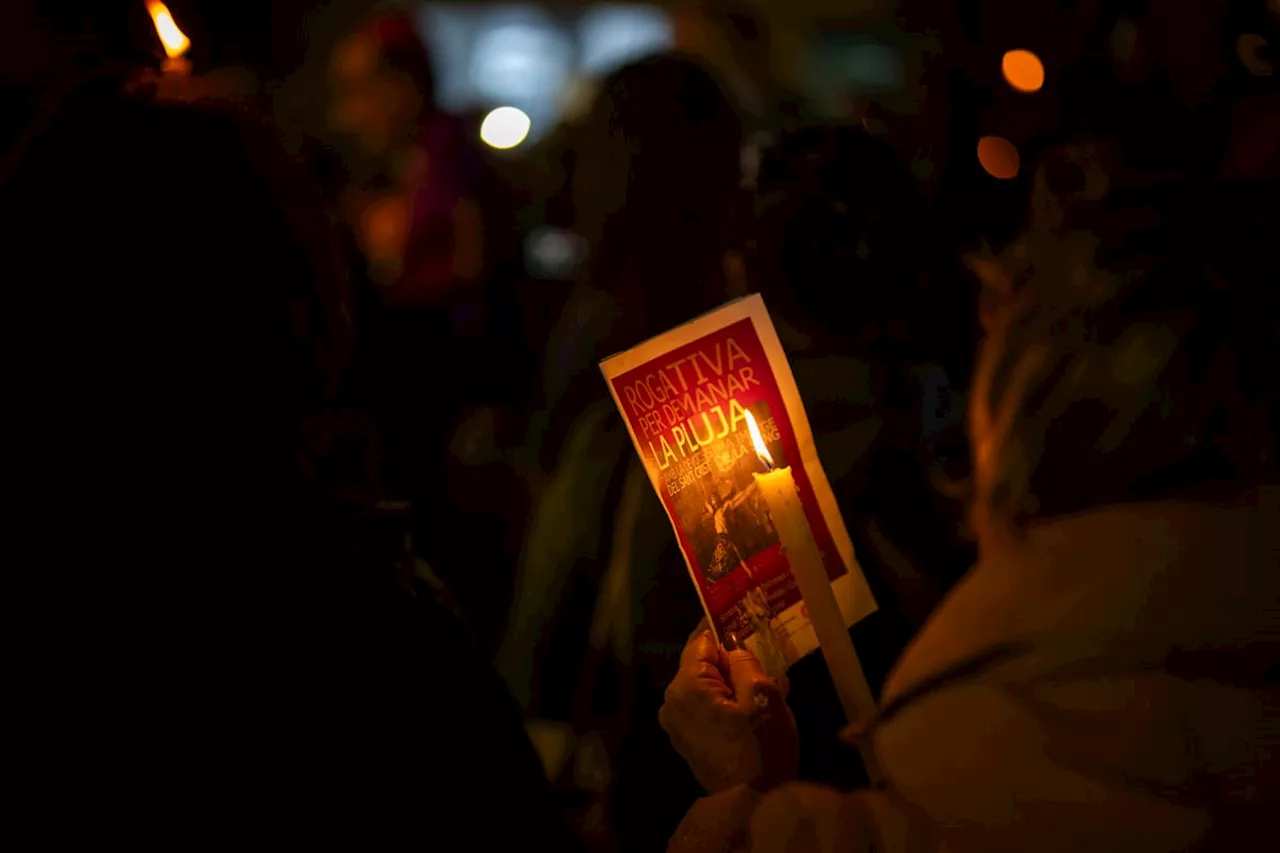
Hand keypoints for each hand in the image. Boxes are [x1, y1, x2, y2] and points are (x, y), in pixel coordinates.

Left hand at [659, 630, 798, 793]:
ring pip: (703, 687)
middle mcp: (671, 701)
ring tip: (760, 688)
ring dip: (728, 684)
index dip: (724, 631)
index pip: (700, 641)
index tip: (745, 623)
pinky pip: (703, 709)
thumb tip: (733, 646)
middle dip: (729, 661)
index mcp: (685, 685)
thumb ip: (744, 661)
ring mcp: (675, 724)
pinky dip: (722, 703)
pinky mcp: (685, 741)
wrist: (750, 804)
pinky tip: (748, 712)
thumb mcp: (763, 695)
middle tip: (762, 661)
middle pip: (700, 665)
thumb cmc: (760, 747)